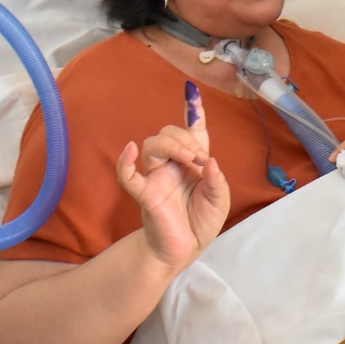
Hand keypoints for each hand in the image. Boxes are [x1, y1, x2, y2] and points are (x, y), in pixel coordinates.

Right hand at [116, 81, 229, 271]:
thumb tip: (208, 162)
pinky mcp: (145, 194)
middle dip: (185, 138)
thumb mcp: (219, 200)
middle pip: (169, 133)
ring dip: (171, 145)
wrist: (185, 250)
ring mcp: (157, 178)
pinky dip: (125, 162)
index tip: (192, 93)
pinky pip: (128, 175)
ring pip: (152, 145)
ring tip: (187, 160)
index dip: (192, 111)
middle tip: (199, 158)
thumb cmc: (200, 223)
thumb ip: (217, 180)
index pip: (192, 131)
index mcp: (192, 163)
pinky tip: (129, 150)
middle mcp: (172, 165)